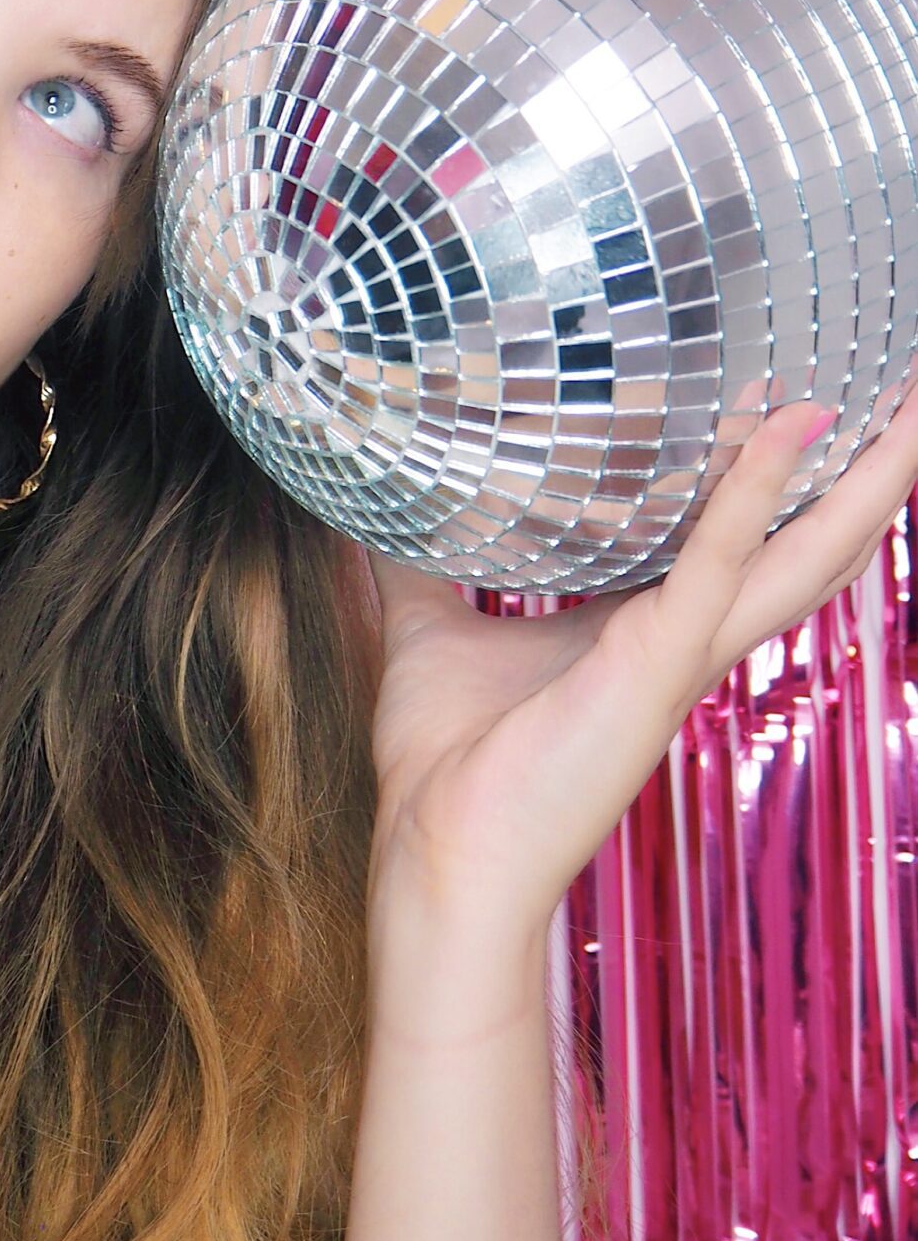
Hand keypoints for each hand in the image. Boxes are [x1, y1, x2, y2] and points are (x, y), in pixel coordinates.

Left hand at [360, 370, 917, 935]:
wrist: (437, 850)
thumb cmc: (445, 766)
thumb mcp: (431, 632)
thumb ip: (417, 568)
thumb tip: (376, 506)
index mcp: (645, 628)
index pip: (731, 535)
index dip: (768, 470)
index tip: (788, 389)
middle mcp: (685, 636)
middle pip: (805, 541)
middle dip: (865, 474)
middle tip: (910, 394)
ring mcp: (683, 649)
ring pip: (802, 551)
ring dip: (864, 480)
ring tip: (912, 405)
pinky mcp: (659, 660)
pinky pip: (719, 560)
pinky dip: (751, 491)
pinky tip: (785, 424)